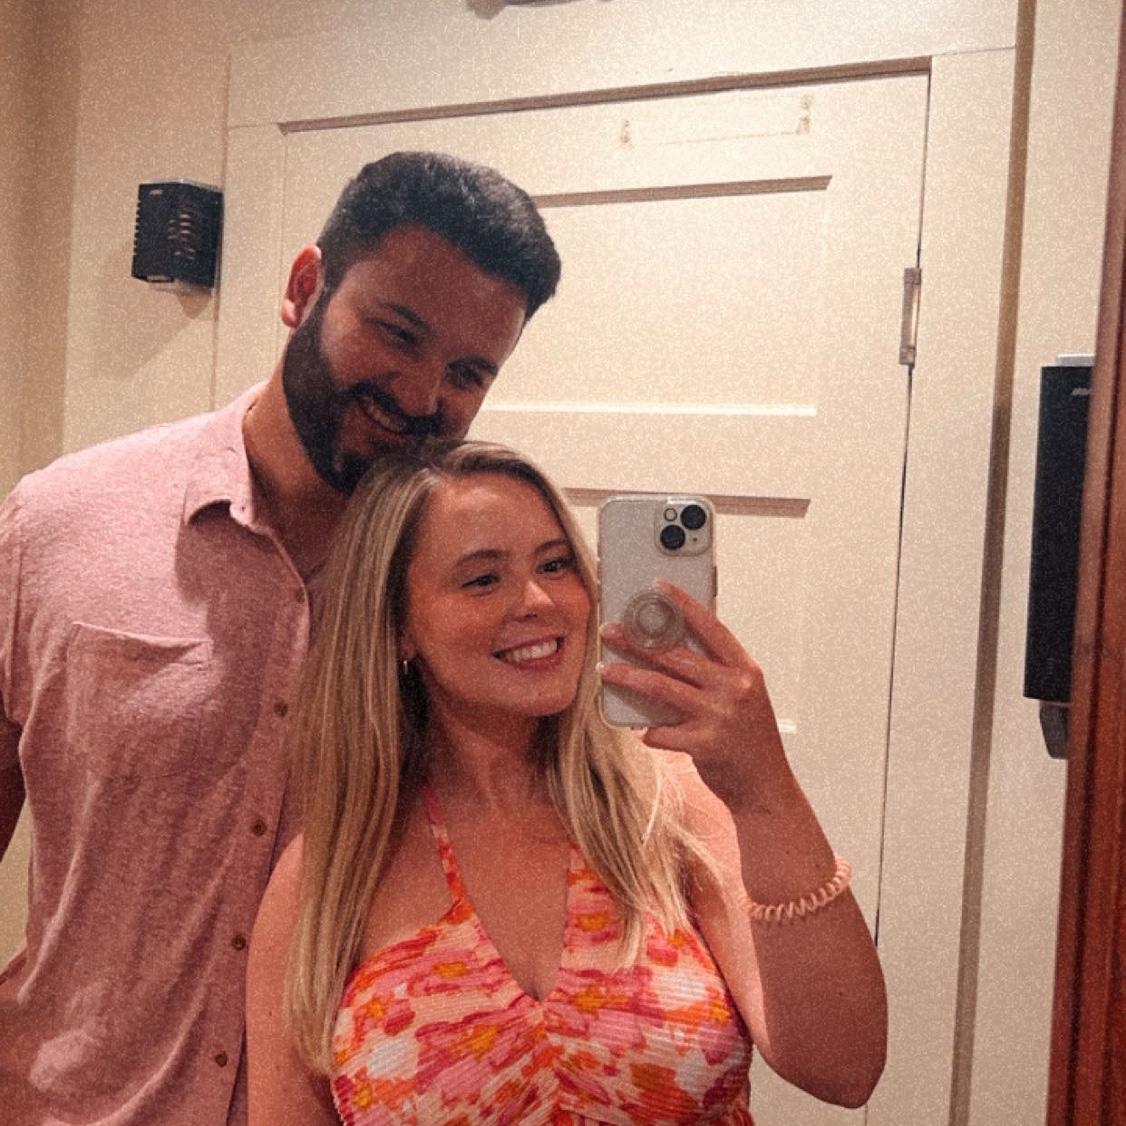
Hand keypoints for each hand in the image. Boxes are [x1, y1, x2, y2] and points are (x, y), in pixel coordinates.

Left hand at [598, 582, 792, 811]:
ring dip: (628, 676)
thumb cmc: (751, 740)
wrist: (766, 788)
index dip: (683, 604)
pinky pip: (661, 731)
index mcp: (744, 670)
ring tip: (607, 670)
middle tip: (610, 631)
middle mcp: (734, 688)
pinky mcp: (704, 745)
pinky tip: (638, 729)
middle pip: (675, 655)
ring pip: (661, 687)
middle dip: (637, 640)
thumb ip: (715, 674)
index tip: (659, 587)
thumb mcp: (744, 697)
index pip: (710, 627)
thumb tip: (669, 651)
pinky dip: (646, 730)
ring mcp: (719, 716)